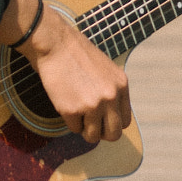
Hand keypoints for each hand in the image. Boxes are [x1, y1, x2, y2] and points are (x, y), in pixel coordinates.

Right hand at [20, 5, 130, 143]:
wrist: (56, 44)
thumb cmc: (78, 55)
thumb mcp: (107, 71)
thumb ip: (112, 92)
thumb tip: (110, 118)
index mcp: (121, 86)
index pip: (125, 121)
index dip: (112, 124)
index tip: (102, 122)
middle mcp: (110, 97)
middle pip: (113, 134)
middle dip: (101, 134)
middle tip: (90, 127)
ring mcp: (92, 105)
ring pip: (93, 136)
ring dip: (84, 129)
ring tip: (76, 114)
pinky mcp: (72, 109)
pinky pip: (74, 129)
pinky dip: (69, 121)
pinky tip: (65, 103)